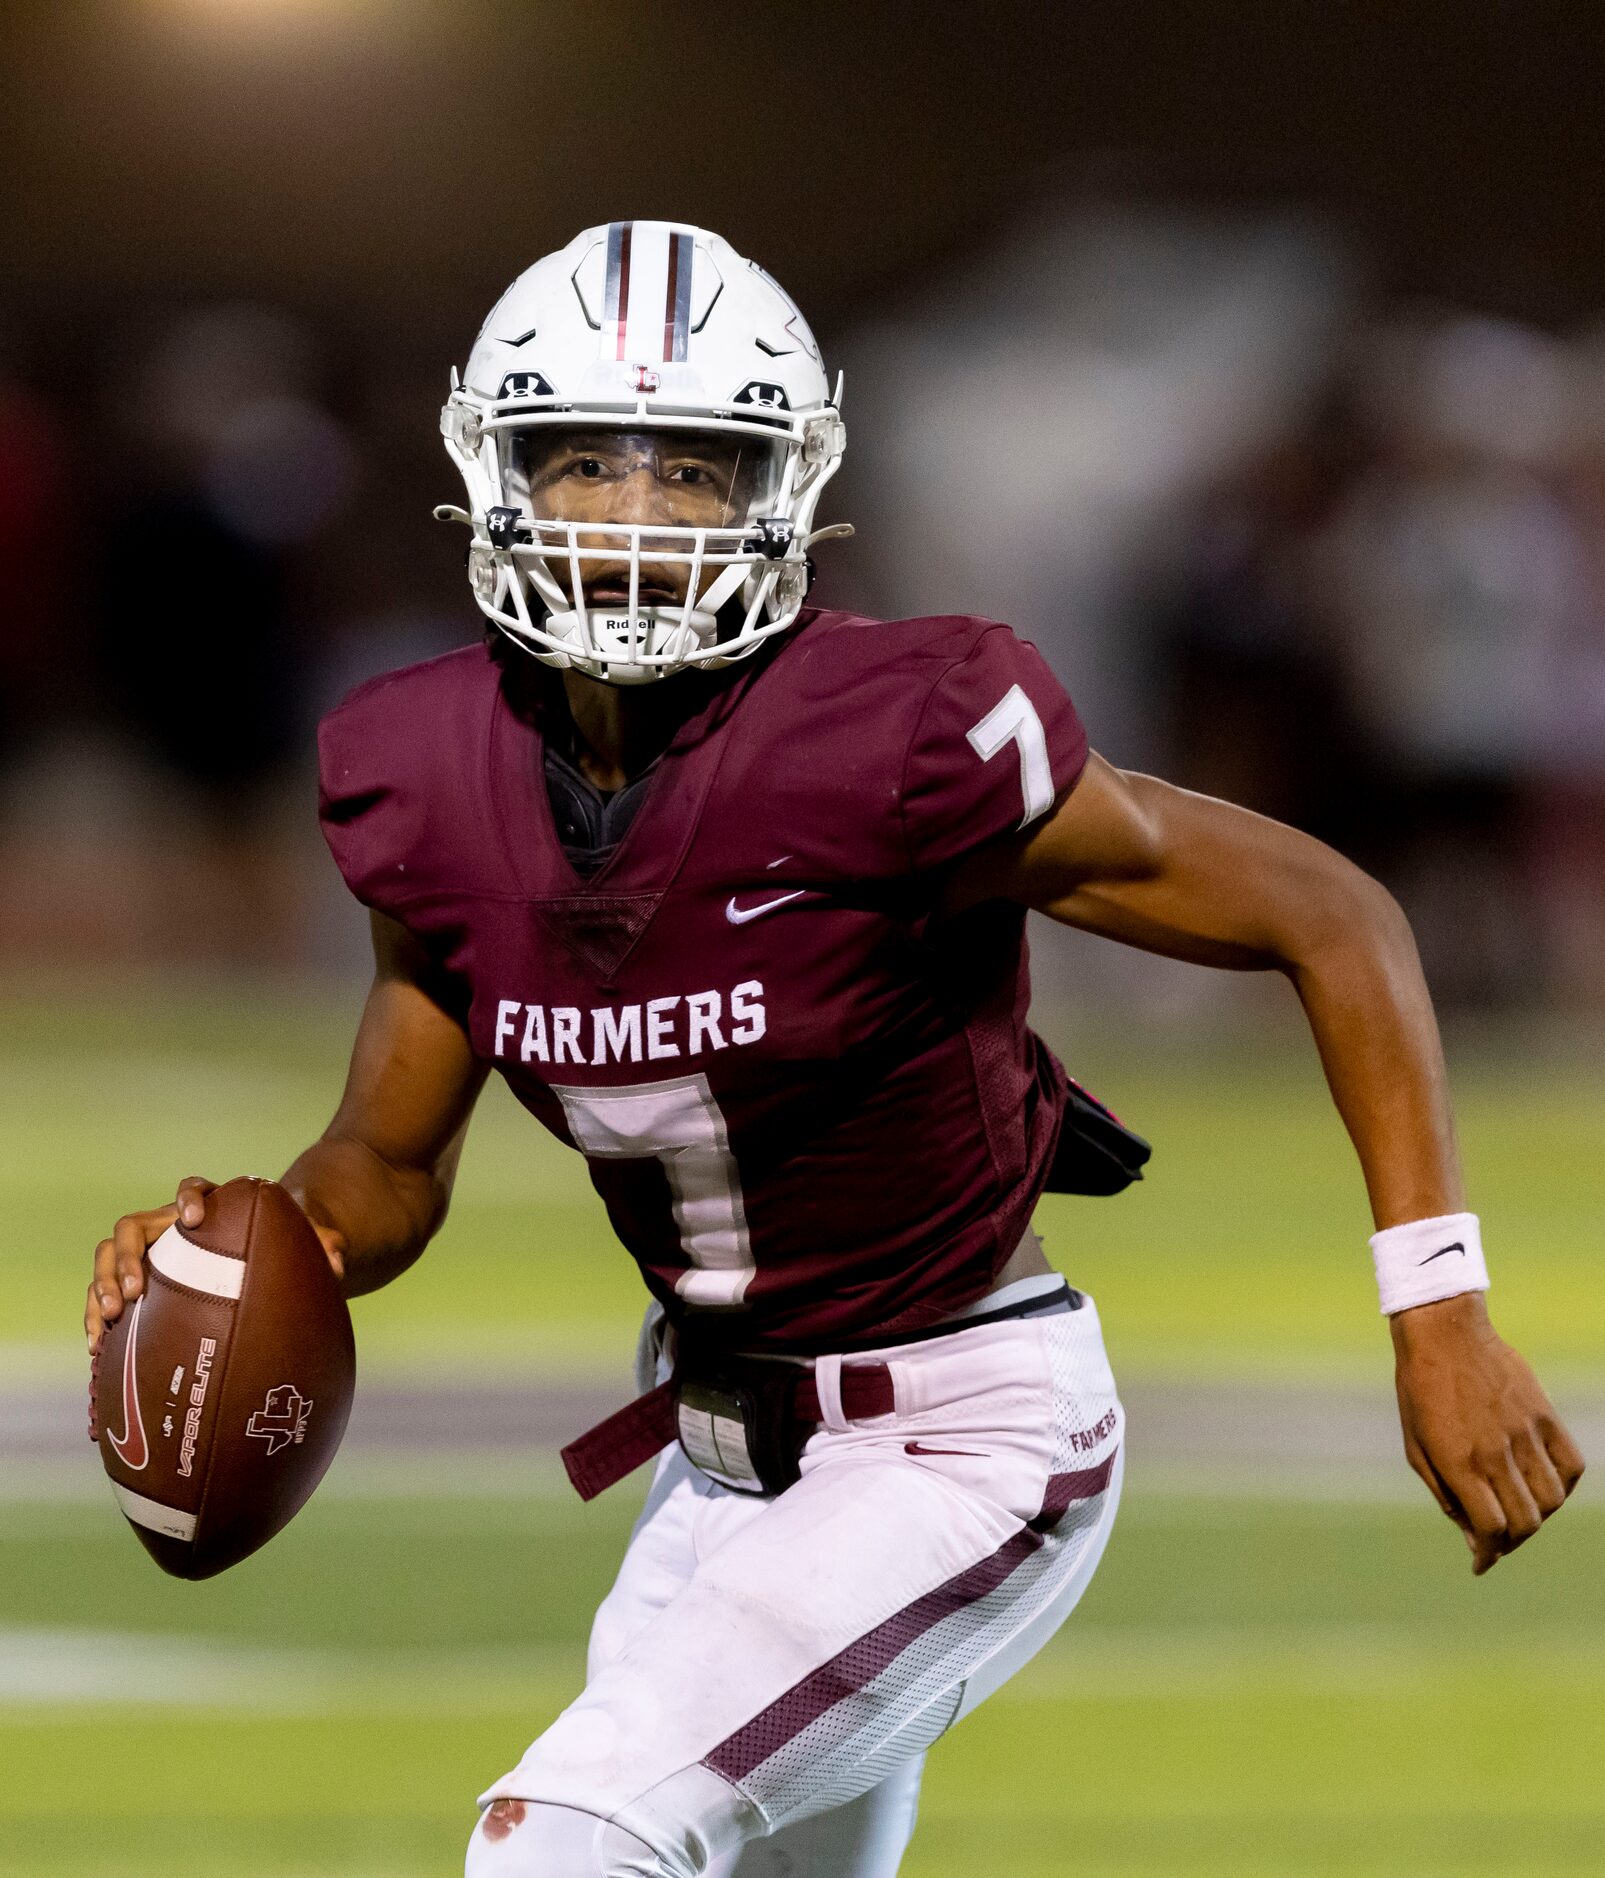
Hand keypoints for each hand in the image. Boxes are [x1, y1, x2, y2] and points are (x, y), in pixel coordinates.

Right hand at [85, 1178, 345, 1352]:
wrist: (263, 1260)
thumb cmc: (283, 1245)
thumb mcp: (306, 1238)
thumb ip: (322, 1241)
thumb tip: (338, 1260)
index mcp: (210, 1206)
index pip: (193, 1187)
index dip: (189, 1197)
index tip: (193, 1219)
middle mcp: (170, 1226)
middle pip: (134, 1225)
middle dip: (128, 1254)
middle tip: (137, 1289)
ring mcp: (149, 1255)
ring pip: (110, 1256)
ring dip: (103, 1283)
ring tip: (111, 1317)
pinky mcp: (136, 1285)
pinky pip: (105, 1293)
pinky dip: (97, 1315)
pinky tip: (98, 1347)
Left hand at [1392, 1293, 1584, 1573]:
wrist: (1443, 1331)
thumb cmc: (1420, 1388)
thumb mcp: (1415, 1444)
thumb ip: (1444, 1493)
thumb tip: (1471, 1535)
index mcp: (1458, 1461)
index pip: (1490, 1529)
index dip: (1487, 1554)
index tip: (1481, 1562)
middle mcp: (1495, 1452)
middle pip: (1524, 1523)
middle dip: (1511, 1542)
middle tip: (1498, 1540)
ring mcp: (1524, 1433)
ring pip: (1551, 1501)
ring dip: (1538, 1518)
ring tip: (1519, 1513)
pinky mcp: (1544, 1415)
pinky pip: (1571, 1466)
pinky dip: (1563, 1486)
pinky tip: (1545, 1488)